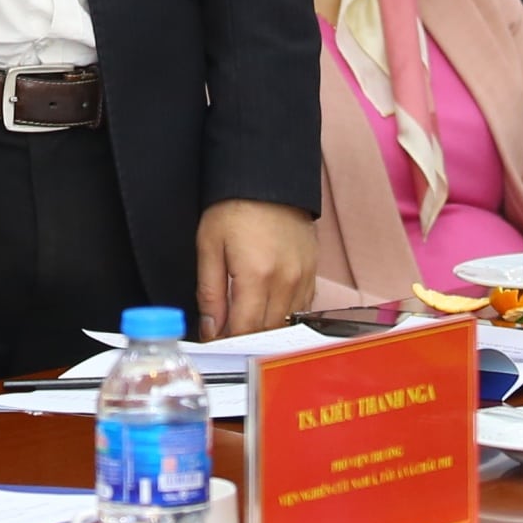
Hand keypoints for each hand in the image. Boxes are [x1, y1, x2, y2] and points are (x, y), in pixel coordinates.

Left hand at [194, 198, 316, 338]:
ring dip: (264, 330)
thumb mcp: (209, 246)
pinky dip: (283, 316)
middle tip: (225, 338)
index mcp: (256, 275)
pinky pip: (301, 309)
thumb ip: (210, 292)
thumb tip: (211, 328)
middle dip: (244, 340)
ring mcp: (303, 278)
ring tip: (244, 323)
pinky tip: (267, 310)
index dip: (226, 343)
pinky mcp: (313, 273)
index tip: (214, 344)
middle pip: (266, 332)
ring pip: (285, 324)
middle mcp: (286, 281)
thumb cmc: (235, 208)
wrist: (268, 179)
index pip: (244, 329)